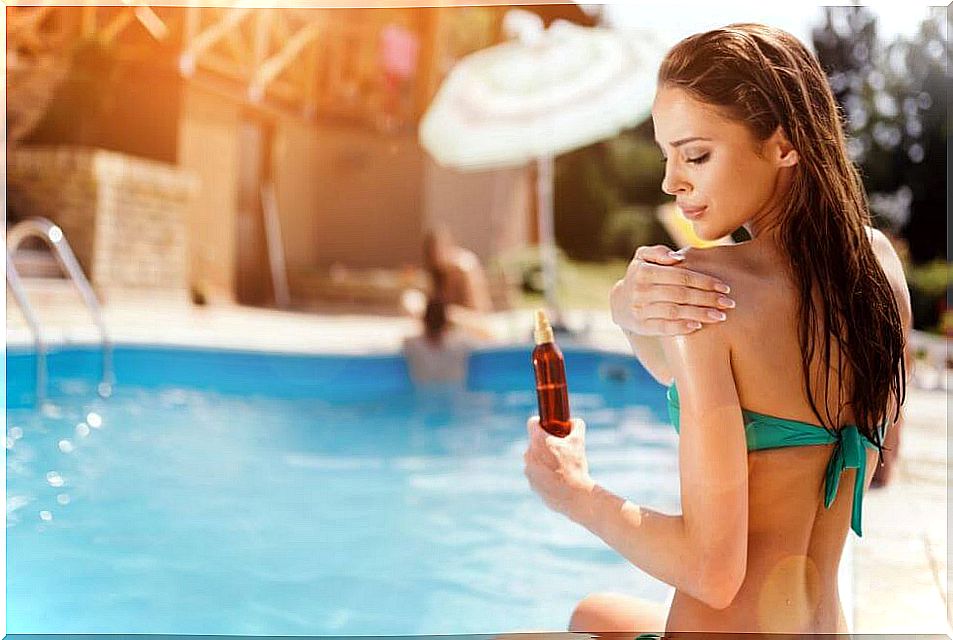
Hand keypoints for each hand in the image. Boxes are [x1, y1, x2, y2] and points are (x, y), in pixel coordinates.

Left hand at [523, 416, 594, 521]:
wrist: (574, 496)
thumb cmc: (575, 467)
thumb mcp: (579, 442)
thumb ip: (576, 426)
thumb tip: (574, 422)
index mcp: (538, 441)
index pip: (532, 423)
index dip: (541, 422)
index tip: (549, 427)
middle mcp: (529, 454)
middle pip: (535, 442)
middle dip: (546, 444)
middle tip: (560, 449)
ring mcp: (528, 470)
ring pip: (535, 459)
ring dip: (544, 459)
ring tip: (560, 467)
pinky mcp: (531, 483)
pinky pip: (536, 474)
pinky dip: (544, 474)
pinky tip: (557, 479)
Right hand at [610, 245, 734, 336]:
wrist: (620, 302)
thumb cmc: (640, 275)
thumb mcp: (643, 257)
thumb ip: (658, 252)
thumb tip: (677, 258)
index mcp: (644, 272)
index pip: (680, 276)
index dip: (703, 281)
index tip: (723, 287)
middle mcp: (641, 291)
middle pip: (680, 295)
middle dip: (707, 298)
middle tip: (728, 303)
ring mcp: (641, 310)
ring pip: (675, 312)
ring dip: (699, 314)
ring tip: (720, 316)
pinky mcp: (642, 326)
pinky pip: (663, 328)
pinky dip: (681, 327)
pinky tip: (698, 326)